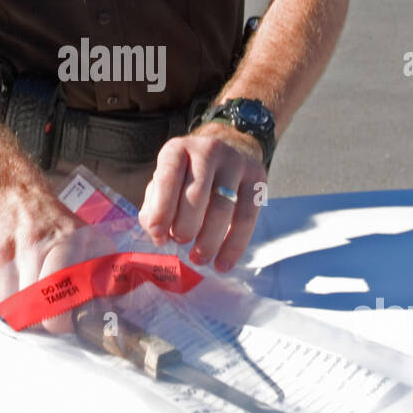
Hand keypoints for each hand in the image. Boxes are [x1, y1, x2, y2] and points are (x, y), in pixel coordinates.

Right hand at [0, 180, 110, 335]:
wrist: (15, 193)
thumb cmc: (56, 226)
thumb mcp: (90, 241)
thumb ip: (106, 276)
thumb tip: (116, 314)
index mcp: (65, 239)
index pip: (57, 289)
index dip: (58, 317)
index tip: (61, 324)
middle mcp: (31, 239)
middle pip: (29, 302)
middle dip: (37, 317)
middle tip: (43, 316)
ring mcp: (1, 244)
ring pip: (4, 302)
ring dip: (14, 309)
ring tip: (25, 295)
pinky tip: (5, 286)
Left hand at [137, 123, 267, 272]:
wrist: (230, 149)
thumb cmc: (188, 176)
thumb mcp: (166, 182)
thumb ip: (155, 206)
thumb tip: (158, 234)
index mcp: (177, 149)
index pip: (168, 178)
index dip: (161, 210)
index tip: (157, 236)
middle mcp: (208, 150)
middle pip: (197, 195)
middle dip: (185, 226)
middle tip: (180, 242)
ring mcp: (236, 162)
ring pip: (222, 209)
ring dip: (208, 241)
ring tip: (198, 258)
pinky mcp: (257, 179)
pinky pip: (247, 218)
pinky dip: (233, 246)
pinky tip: (222, 264)